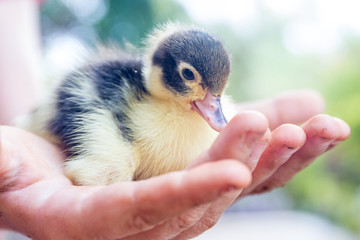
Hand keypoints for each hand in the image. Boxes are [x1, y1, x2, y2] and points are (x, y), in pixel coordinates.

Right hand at [0, 90, 349, 239]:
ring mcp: (172, 202)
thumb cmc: (21, 171)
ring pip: (232, 184)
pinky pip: (236, 164)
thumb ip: (1, 169)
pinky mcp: (190, 181)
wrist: (47, 170)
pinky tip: (302, 119)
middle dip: (240, 162)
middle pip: (202, 197)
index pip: (147, 212)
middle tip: (275, 126)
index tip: (231, 175)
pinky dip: (270, 146)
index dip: (188, 195)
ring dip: (273, 156)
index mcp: (97, 222)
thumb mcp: (5, 170)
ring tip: (315, 126)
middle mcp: (143, 221)